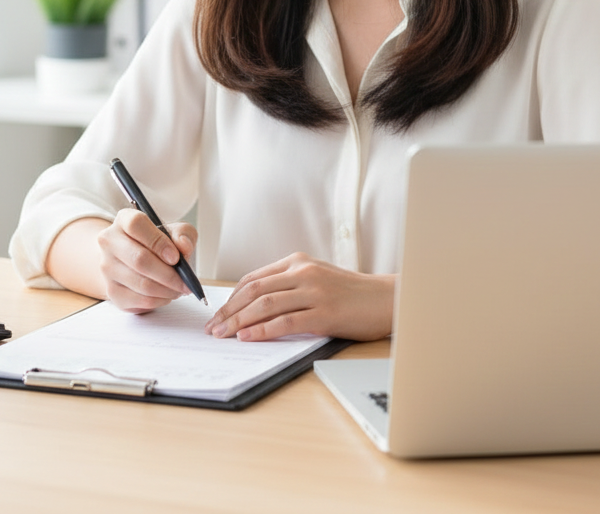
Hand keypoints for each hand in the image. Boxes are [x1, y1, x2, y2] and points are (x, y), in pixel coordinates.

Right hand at [97, 209, 197, 313]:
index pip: (136, 225)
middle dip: (168, 274)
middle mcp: (110, 241)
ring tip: (179, 288)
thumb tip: (183, 245)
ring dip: (167, 290)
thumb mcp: (174, 232)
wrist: (132, 262)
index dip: (158, 242)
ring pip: (141, 284)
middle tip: (185, 282)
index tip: (175, 257)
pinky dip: (159, 300)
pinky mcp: (111, 291)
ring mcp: (107, 268)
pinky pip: (140, 300)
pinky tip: (167, 295)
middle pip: (139, 259)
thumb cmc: (156, 244)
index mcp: (124, 219)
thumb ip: (183, 234)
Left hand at [204, 252, 394, 341]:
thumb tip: (253, 307)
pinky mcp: (325, 312)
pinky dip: (263, 330)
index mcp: (297, 262)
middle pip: (254, 290)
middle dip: (229, 310)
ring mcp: (314, 291)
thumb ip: (288, 286)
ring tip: (223, 335)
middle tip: (213, 328)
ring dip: (239, 321)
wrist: (385, 298)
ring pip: (266, 304)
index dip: (231, 298)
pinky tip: (248, 337)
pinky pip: (286, 321)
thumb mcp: (316, 280)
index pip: (253, 279)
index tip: (217, 314)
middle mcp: (303, 272)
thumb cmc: (350, 294)